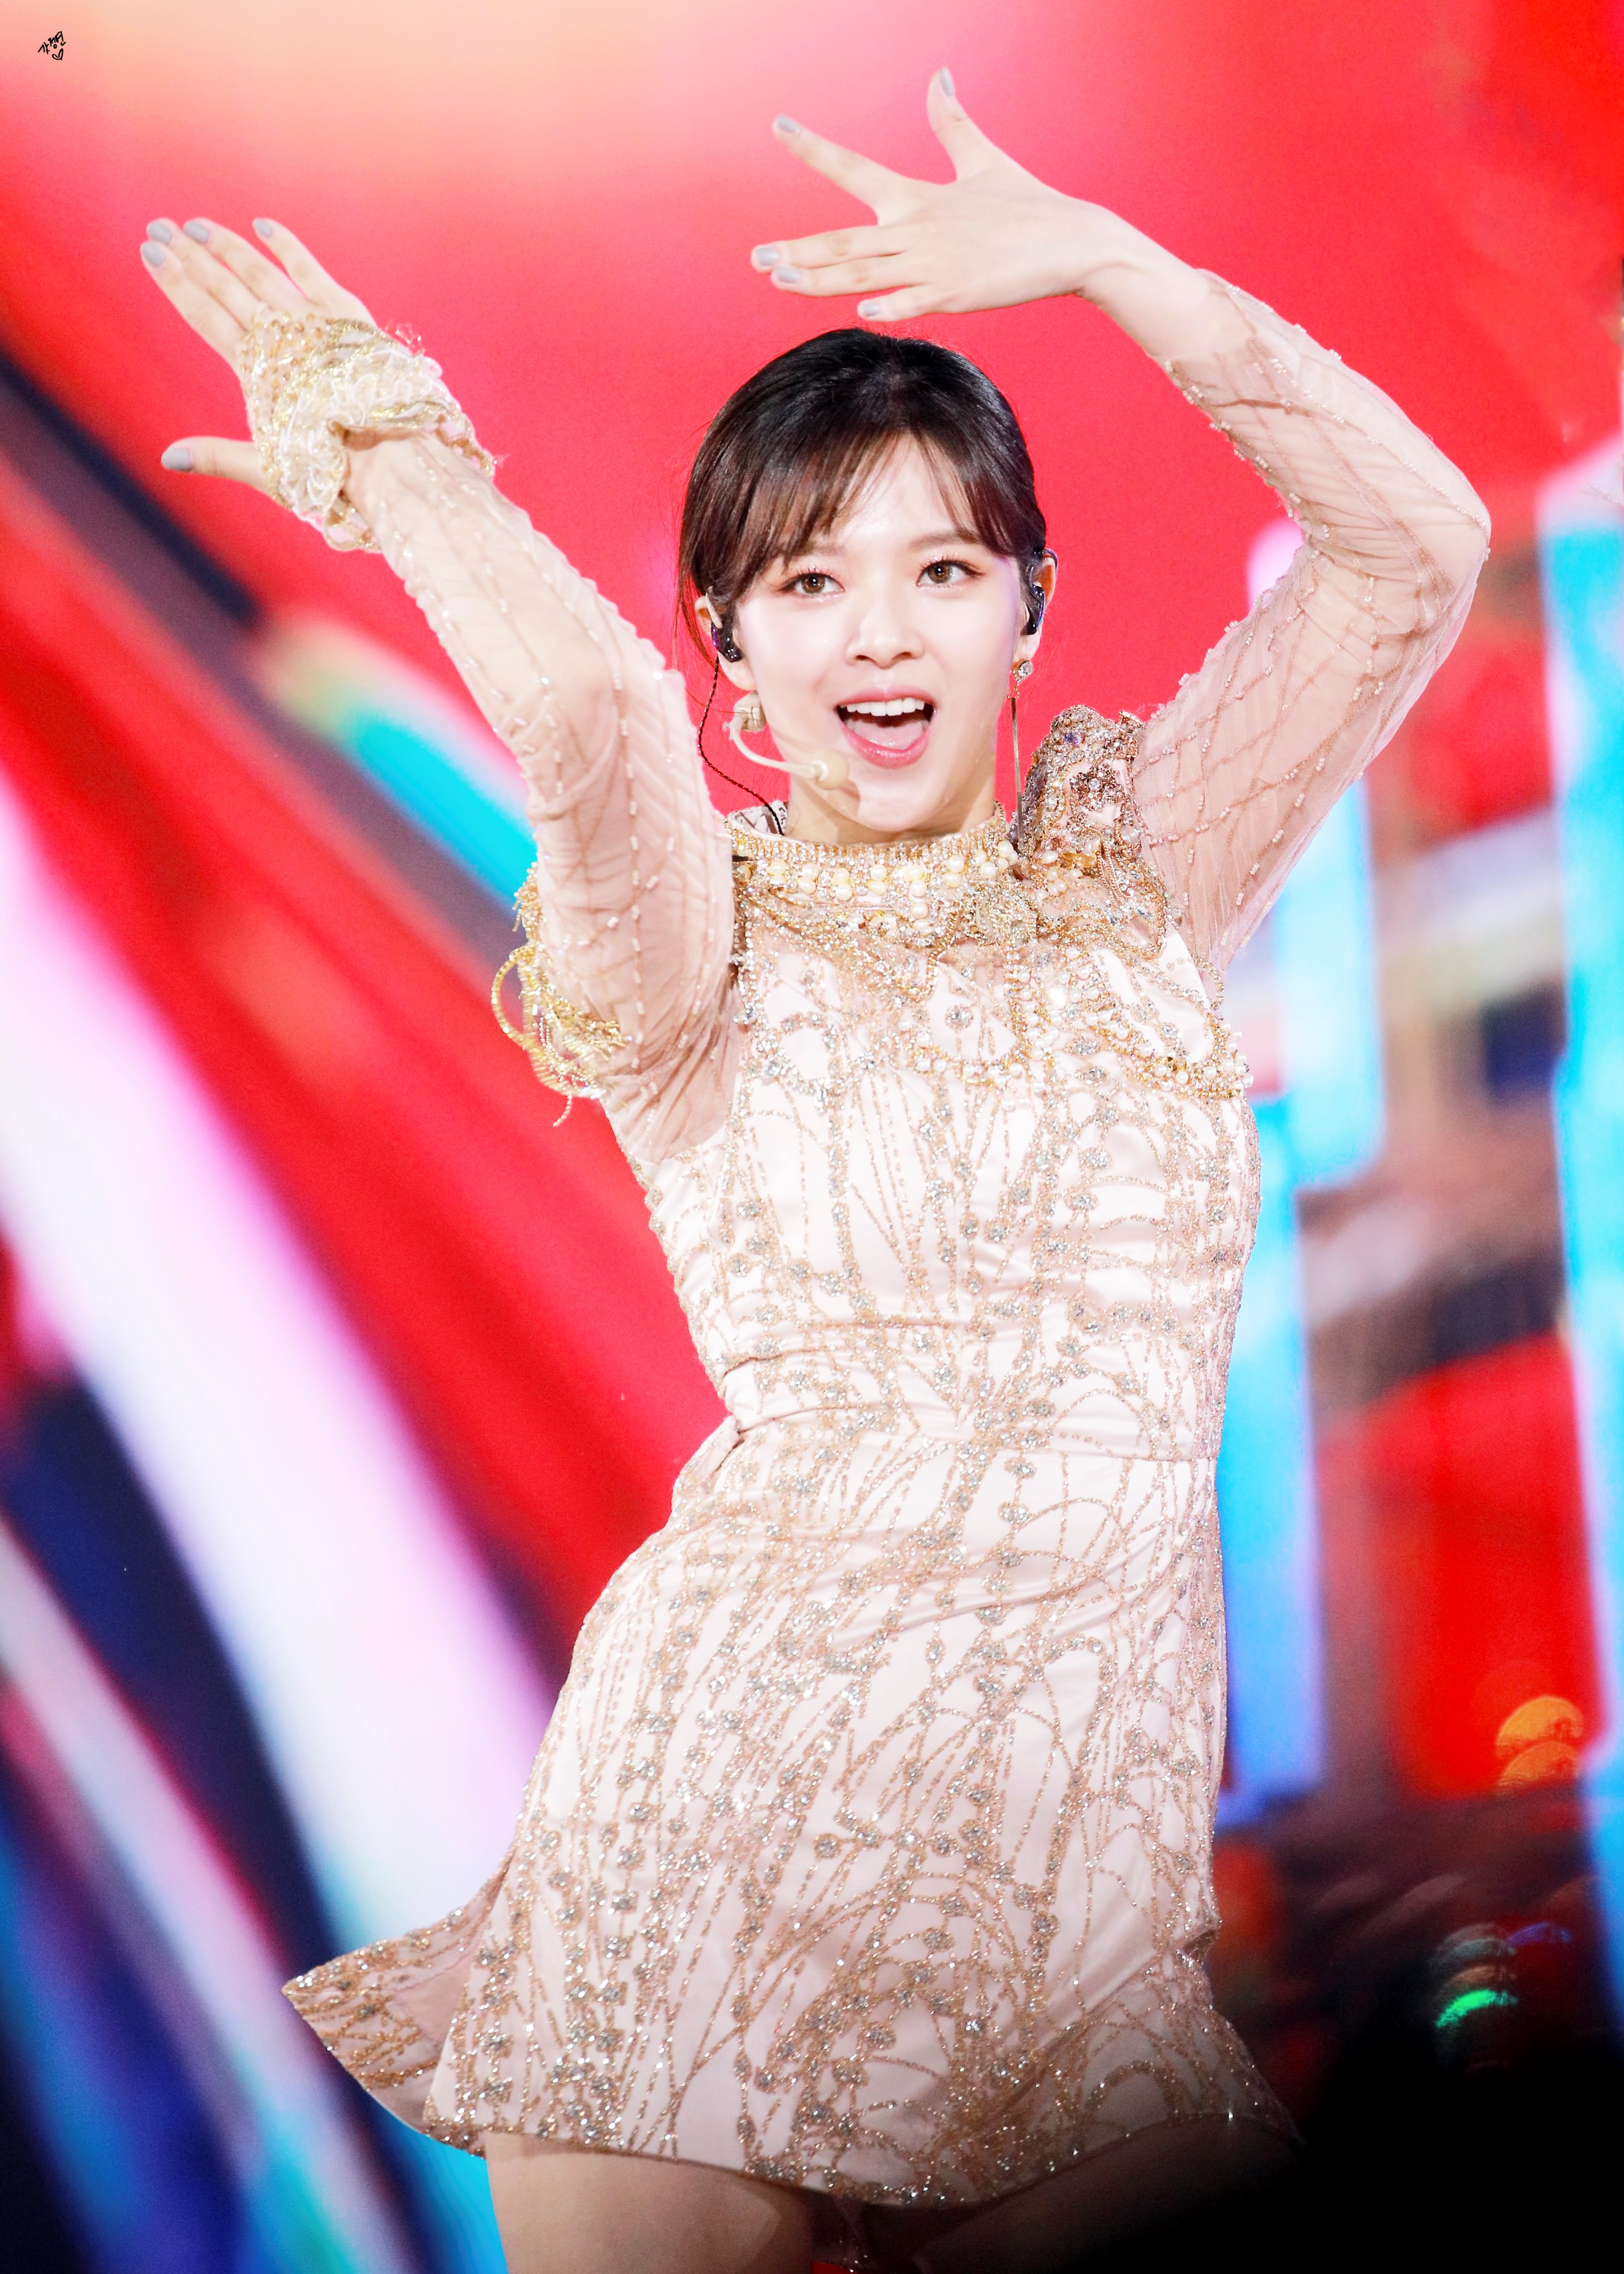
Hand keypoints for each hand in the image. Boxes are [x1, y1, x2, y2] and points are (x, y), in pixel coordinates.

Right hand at [138, 216, 372, 486]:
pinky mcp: (345, 313)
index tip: (150, 254)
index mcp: (255, 372)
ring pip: (259, 272)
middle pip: (224, 286)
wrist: (390, 461)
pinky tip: (263, 224)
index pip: (204, 316)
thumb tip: (167, 458)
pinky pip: (310, 269)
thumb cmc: (332, 472)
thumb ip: (218, 457)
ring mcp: (312, 321)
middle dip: (189, 255)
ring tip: (195, 224)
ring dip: (226, 245)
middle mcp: (279, 338)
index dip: (175, 284)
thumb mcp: (271, 467)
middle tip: (159, 227)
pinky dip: (287, 246)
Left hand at [751, 70, 1107, 321]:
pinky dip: (889, 306)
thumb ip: (952, 123)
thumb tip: (939, 75)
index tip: (778, 125)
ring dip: (819, 280)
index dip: (813, 147)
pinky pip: (914, 301)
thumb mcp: (983, 160)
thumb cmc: (1027, 205)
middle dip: (797, 248)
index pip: (853, 167)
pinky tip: (861, 312)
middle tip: (755, 257)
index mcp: (917, 196)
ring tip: (779, 280)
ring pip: (864, 274)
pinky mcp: (957, 294)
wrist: (1073, 242)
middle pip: (844, 239)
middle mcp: (917, 227)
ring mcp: (935, 264)